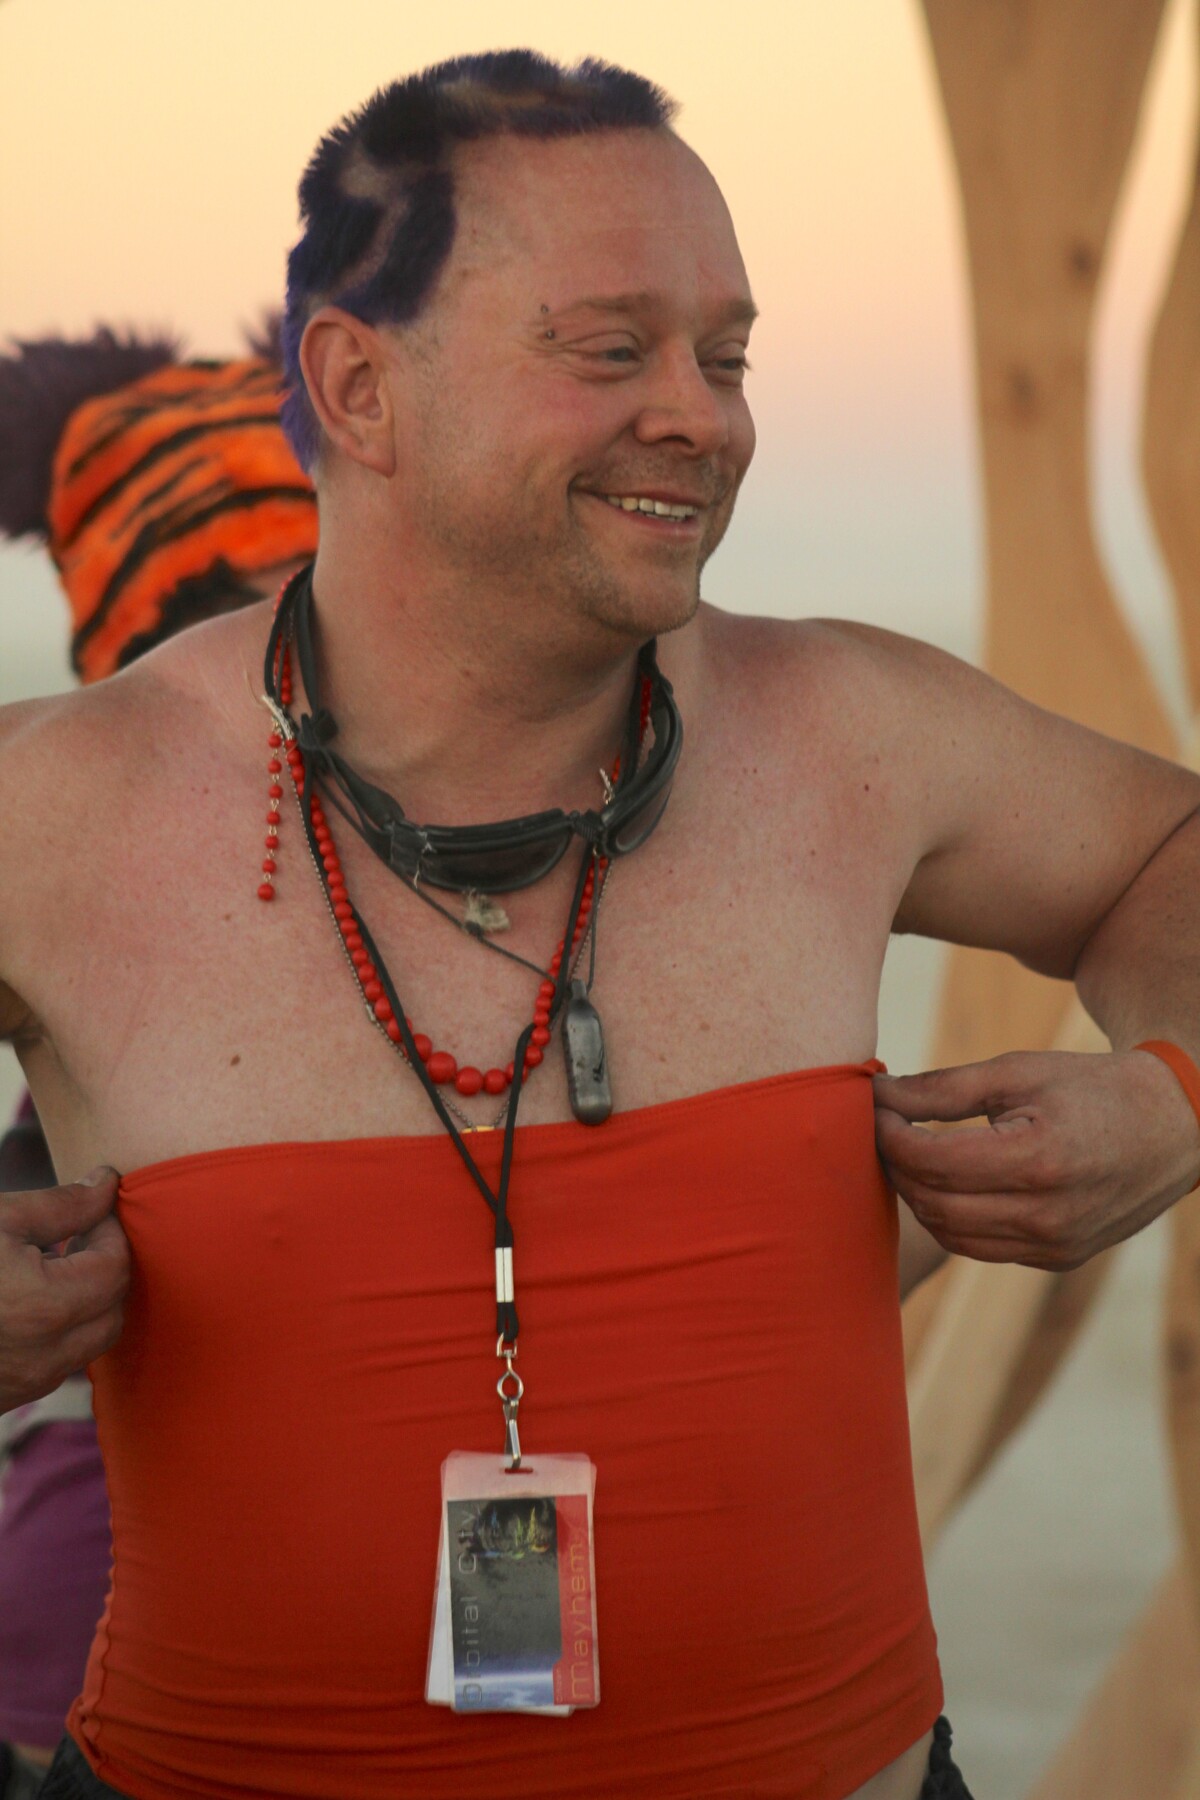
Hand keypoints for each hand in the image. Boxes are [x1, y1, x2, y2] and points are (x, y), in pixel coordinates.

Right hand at [0, 1168, 129, 1412]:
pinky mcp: (8, 1397)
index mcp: (46, 1309)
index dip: (110, 1229)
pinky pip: (59, 1363)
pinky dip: (63, 1328)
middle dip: (106, 1266)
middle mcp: (45, 1357)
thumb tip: (107, 1183)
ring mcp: (26, 1383)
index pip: (116, 1267)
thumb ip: (62, 1205)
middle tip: (79, 1232)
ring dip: (88, 1299)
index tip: (92, 1204)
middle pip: (114, 1308)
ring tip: (54, 1261)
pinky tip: (29, 1296)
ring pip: (91, 1341)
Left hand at [874, 1050, 1199, 1269]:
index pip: (931, 1160)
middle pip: (933, 1202)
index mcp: (1038, 1159)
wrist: (1173, 1127)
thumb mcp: (1019, 1071)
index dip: (888, 1135)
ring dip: (917, 1196)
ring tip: (906, 1154)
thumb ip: (943, 1088)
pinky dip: (949, 1218)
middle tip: (880, 1130)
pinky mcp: (1057, 1258)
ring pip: (949, 1233)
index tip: (873, 1107)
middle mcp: (1047, 1214)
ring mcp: (1054, 1245)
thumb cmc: (1092, 1087)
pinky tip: (942, 1183)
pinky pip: (980, 1246)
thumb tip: (876, 1094)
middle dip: (894, 1166)